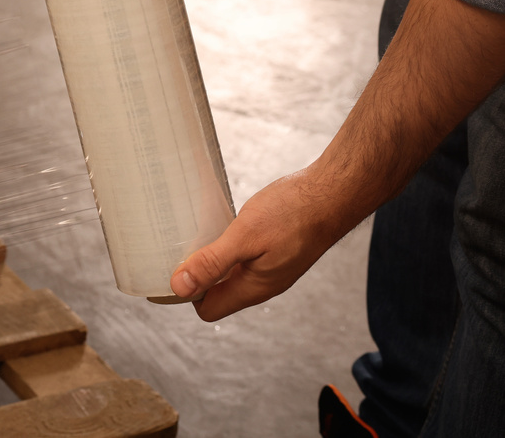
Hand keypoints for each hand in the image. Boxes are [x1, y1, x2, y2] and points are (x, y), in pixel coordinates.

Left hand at [168, 167, 349, 320]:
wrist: (332, 194)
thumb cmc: (293, 213)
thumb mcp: (245, 236)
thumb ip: (213, 262)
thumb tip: (179, 287)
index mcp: (253, 288)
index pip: (208, 309)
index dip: (187, 293)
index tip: (171, 265)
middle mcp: (262, 284)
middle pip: (217, 293)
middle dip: (195, 275)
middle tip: (178, 245)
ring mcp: (270, 269)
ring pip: (229, 275)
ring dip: (210, 259)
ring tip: (195, 234)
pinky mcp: (275, 252)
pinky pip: (243, 260)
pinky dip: (227, 247)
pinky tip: (220, 226)